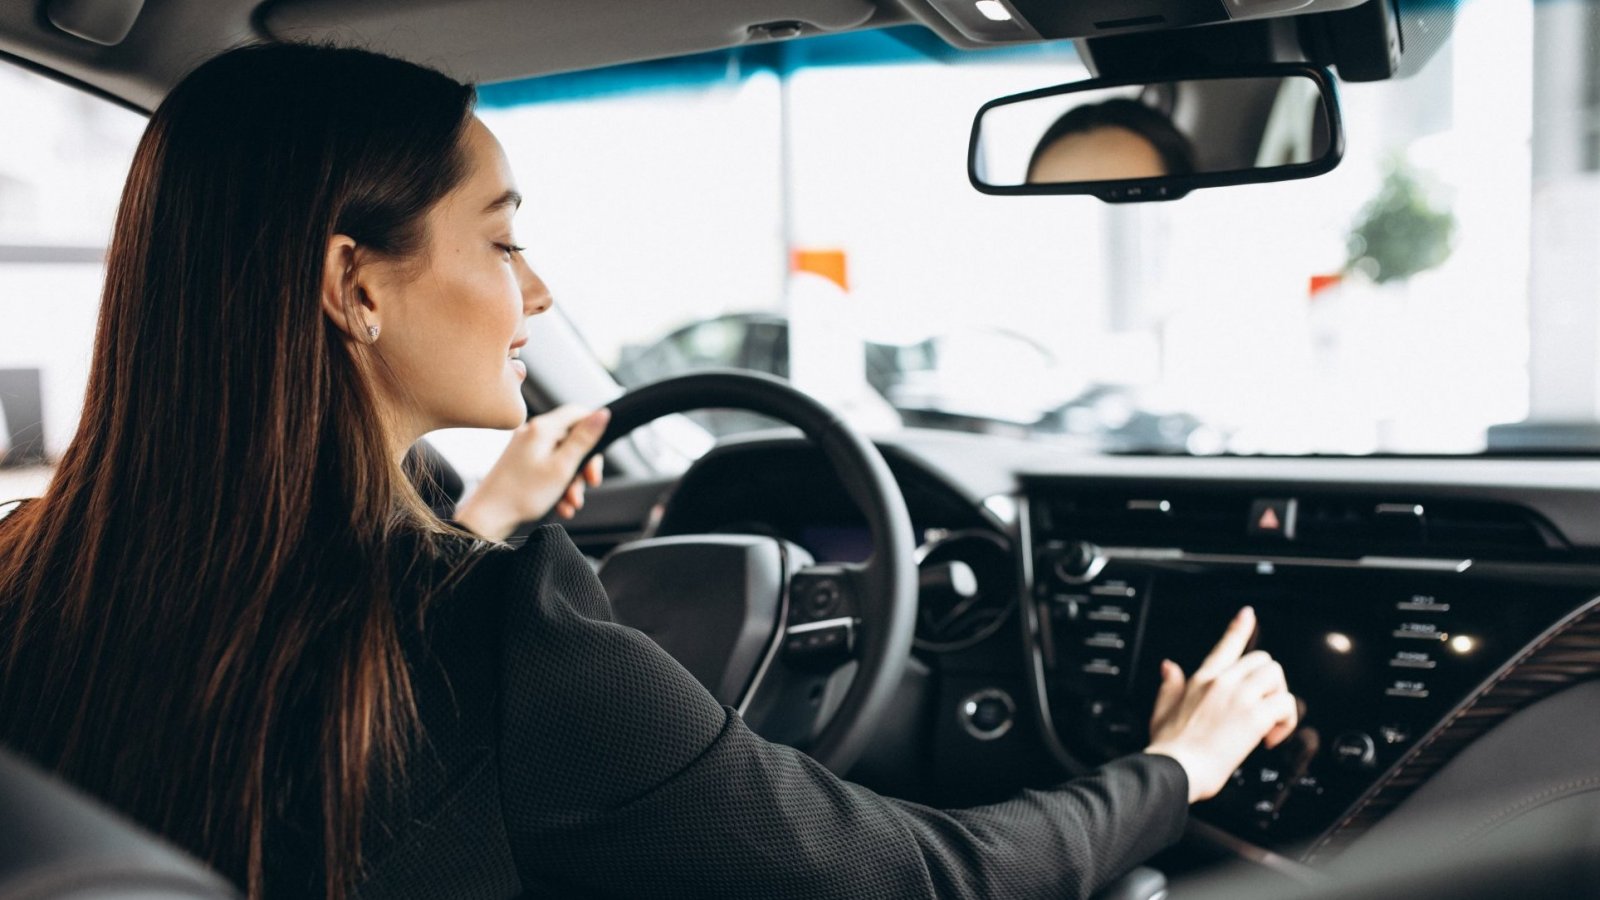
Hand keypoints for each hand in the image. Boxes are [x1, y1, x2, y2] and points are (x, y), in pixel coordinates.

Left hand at [453, 405, 609, 540]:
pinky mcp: (520, 463)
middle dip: (584, 465)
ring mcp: (525, 448)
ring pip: (562, 458)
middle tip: (591, 483)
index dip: (594, 429)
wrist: (488, 517)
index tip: (598, 453)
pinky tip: (561, 505)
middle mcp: (532, 433)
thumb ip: (584, 439)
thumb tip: (602, 413)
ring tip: (571, 503)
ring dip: (572, 481)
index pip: (577, 413)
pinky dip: (558, 486)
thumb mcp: (562, 467)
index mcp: (542, 428)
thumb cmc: (523, 494)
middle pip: (571, 439)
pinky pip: (548, 469)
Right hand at [1143, 607, 1297, 802]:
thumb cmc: (1168, 748)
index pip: (1225, 645)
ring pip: (1277, 676)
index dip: (1239, 627)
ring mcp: (1240, 697)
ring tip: (1270, 722)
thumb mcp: (1161, 710)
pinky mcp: (1254, 717)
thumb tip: (1168, 667)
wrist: (1174, 769)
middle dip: (1269, 684)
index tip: (1248, 615)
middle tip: (1263, 708)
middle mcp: (1223, 682)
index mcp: (1202, 680)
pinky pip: (1286, 705)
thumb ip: (1168, 686)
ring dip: (1280, 698)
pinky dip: (1286, 722)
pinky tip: (1270, 738)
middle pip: (1263, 660)